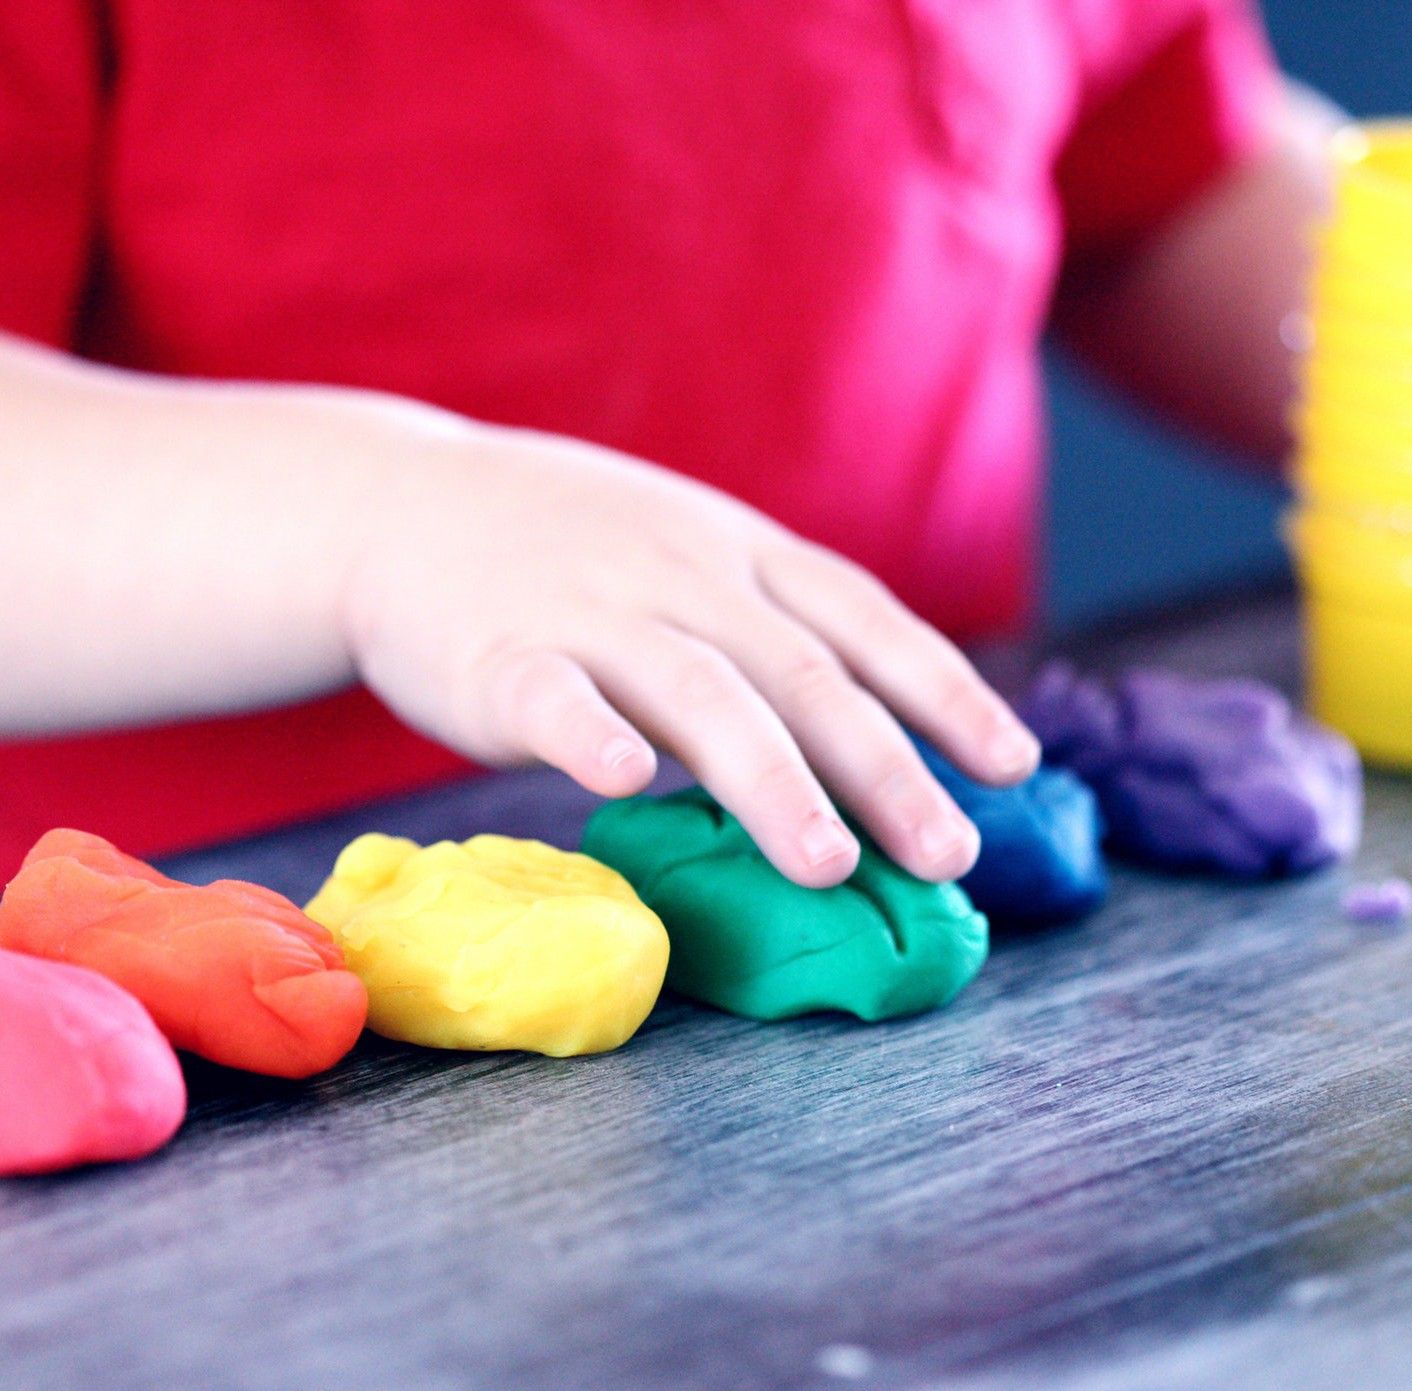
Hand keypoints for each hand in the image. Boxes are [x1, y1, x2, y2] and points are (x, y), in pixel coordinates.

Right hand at [343, 421, 1039, 887]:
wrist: (397, 504)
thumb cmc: (560, 548)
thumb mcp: (683, 551)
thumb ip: (763, 625)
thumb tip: (868, 733)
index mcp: (736, 552)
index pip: (862, 618)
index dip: (945, 690)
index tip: (1014, 764)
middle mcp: (681, 574)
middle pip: (802, 672)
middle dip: (885, 766)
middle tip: (948, 854)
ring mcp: (589, 610)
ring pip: (698, 692)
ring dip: (770, 779)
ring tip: (829, 864)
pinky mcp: (496, 655)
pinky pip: (550, 695)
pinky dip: (591, 736)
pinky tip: (629, 781)